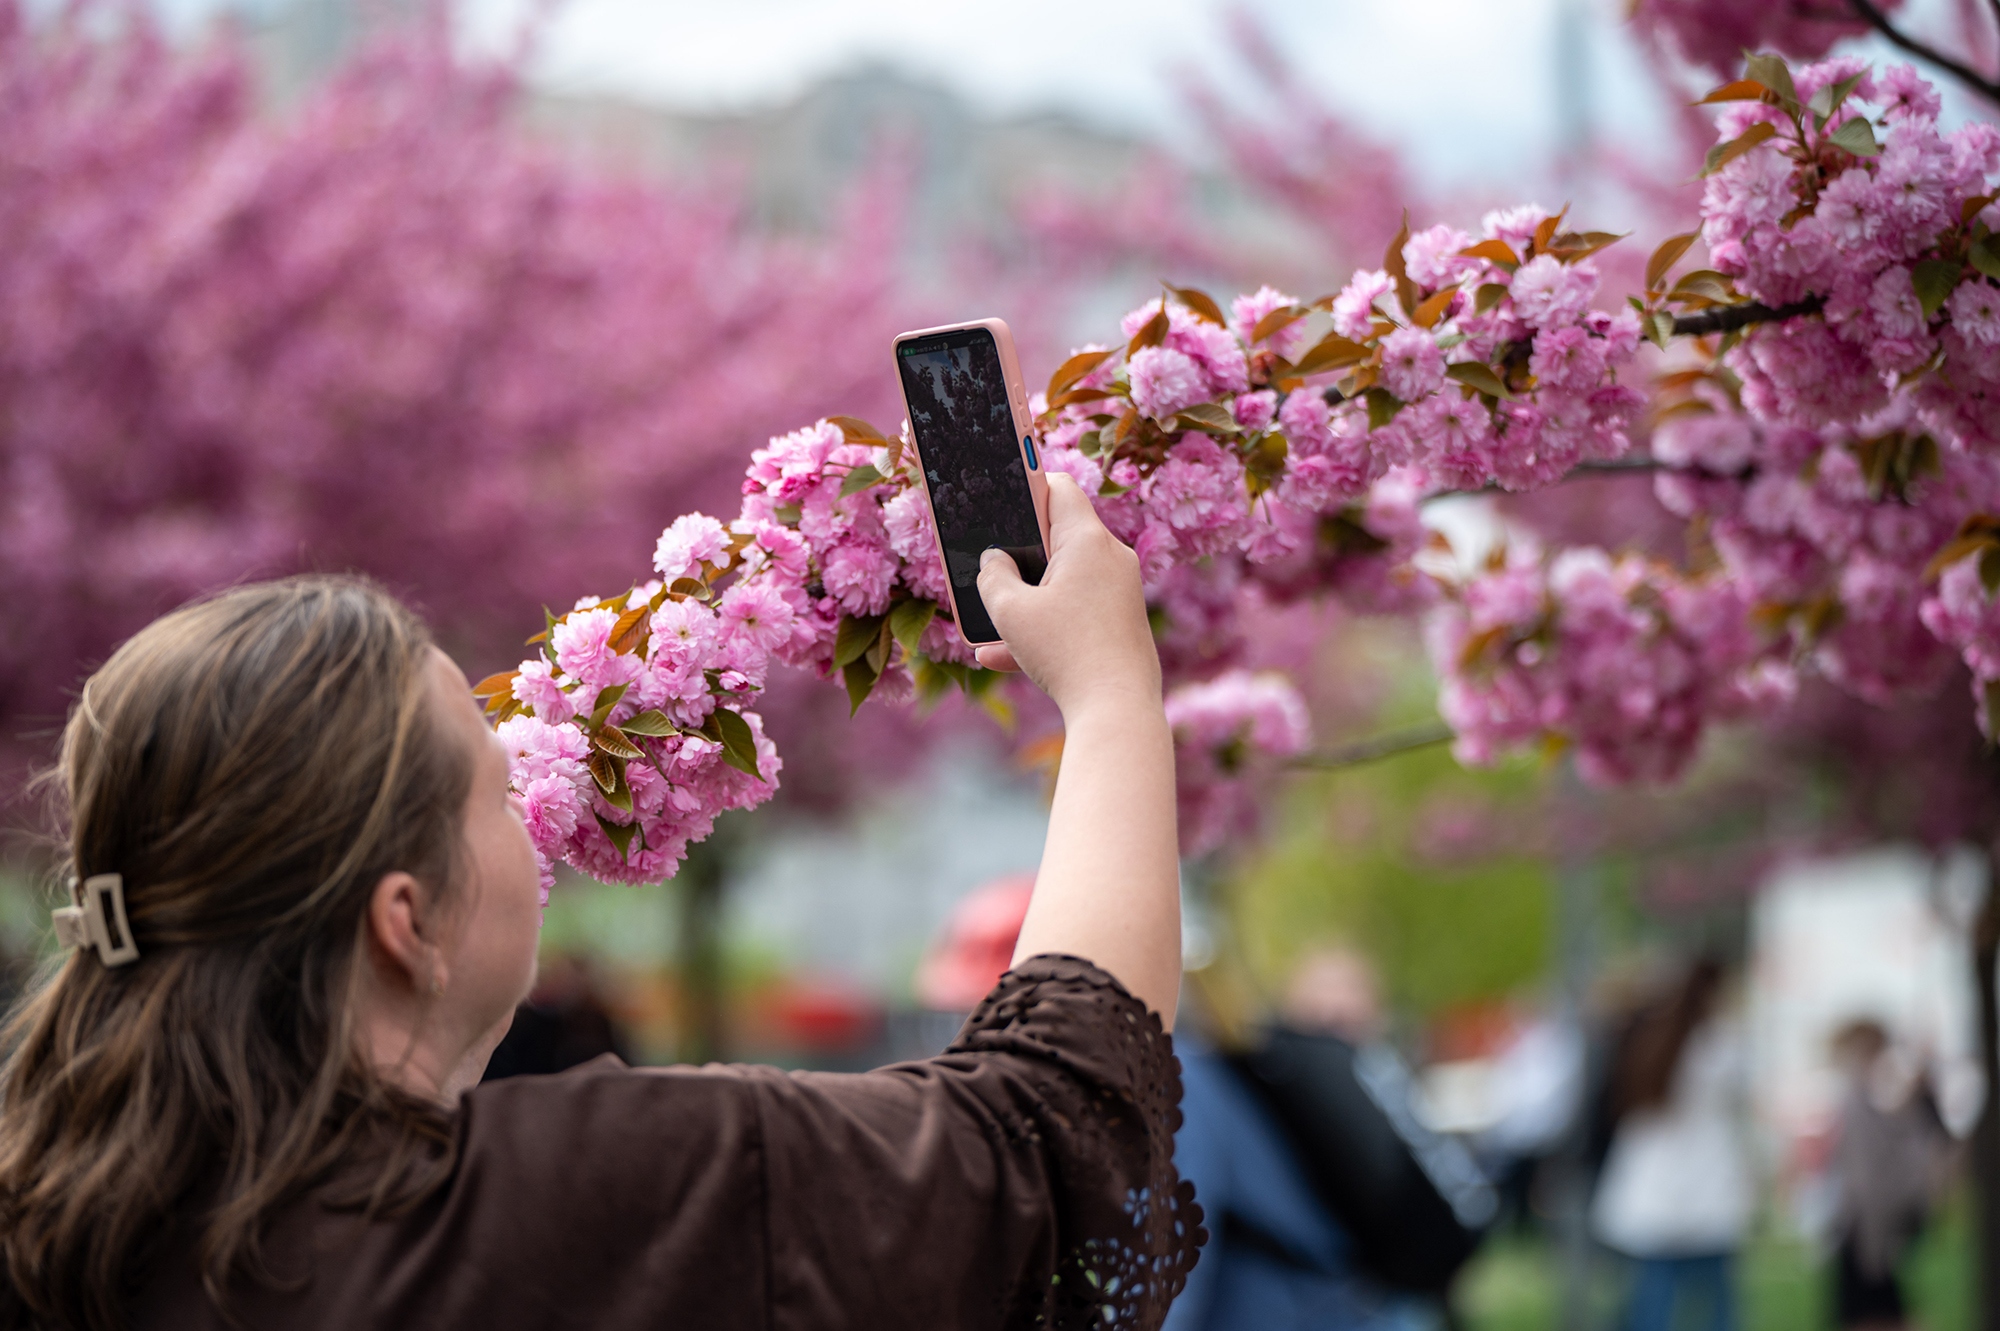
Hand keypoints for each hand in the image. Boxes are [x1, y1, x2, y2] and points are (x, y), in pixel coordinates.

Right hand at [973, 472, 1159, 716]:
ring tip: (987, 617)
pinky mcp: (1121, 624)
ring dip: (1025, 597)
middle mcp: (1112, 559)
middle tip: (987, 555)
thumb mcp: (1010, 612)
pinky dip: (1043, 627)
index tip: (1001, 488)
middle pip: (1059, 536)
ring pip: (1063, 582)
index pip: (1059, 487)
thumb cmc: (1065, 653)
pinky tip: (996, 656)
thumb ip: (992, 577)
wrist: (1117, 712)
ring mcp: (1120, 593)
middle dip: (1020, 550)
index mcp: (1088, 541)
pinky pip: (1075, 614)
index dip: (1026, 482)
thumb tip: (996, 563)